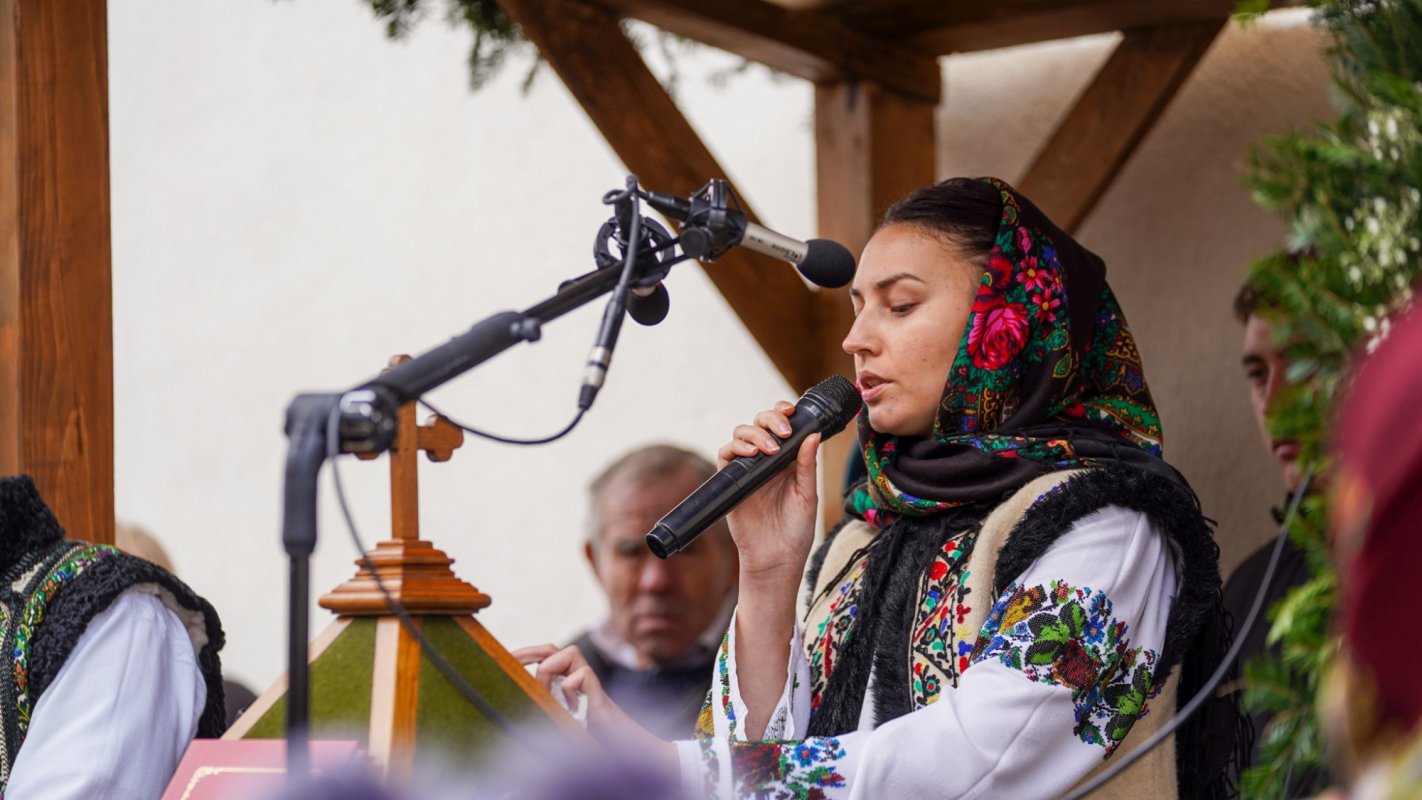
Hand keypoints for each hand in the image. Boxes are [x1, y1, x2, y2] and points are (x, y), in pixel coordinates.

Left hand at [511, 644, 677, 770]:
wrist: (619, 749)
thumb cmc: (587, 736)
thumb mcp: (557, 715)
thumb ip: (545, 701)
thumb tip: (518, 692)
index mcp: (567, 679)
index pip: (546, 655)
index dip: (527, 653)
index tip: (508, 659)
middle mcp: (579, 675)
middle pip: (553, 648)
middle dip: (531, 652)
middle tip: (514, 662)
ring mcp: (590, 682)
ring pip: (569, 652)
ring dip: (550, 670)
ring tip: (547, 693)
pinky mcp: (599, 692)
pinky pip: (580, 675)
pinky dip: (569, 689)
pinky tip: (572, 707)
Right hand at [717, 402, 820, 580]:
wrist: (776, 559)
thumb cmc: (796, 530)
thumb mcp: (807, 495)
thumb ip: (807, 465)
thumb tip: (813, 434)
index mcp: (788, 460)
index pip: (782, 426)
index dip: (783, 412)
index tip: (792, 410)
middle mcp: (766, 460)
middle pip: (760, 423)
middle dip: (770, 419)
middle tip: (783, 431)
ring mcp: (747, 469)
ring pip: (741, 434)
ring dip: (755, 433)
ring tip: (769, 448)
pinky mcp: (731, 481)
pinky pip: (726, 454)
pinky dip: (736, 448)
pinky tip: (751, 454)